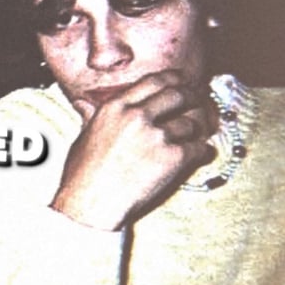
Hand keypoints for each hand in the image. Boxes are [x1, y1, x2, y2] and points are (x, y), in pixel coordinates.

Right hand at [52, 70, 215, 229]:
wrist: (90, 204)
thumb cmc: (81, 175)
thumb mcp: (82, 137)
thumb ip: (90, 117)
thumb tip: (82, 103)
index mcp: (115, 107)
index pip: (154, 81)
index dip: (174, 79)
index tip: (183, 83)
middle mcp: (137, 115)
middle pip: (179, 95)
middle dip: (193, 98)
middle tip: (198, 105)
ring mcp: (156, 136)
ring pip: (192, 122)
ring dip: (198, 129)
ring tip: (196, 136)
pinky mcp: (172, 158)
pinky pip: (199, 147)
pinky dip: (202, 152)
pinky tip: (198, 156)